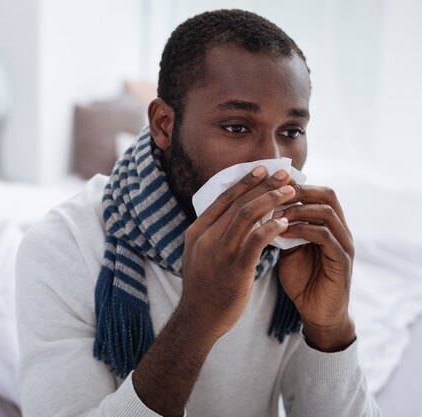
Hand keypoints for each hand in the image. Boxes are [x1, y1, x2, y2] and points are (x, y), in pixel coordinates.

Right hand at [179, 167, 295, 342]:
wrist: (199, 317)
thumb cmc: (203, 287)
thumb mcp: (199, 255)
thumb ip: (213, 235)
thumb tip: (233, 216)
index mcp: (197, 231)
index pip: (222, 198)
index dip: (244, 182)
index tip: (261, 169)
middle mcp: (206, 238)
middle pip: (238, 202)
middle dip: (263, 185)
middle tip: (283, 174)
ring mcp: (219, 252)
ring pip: (247, 216)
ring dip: (271, 200)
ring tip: (290, 192)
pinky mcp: (235, 268)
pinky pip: (256, 240)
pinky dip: (271, 227)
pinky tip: (285, 222)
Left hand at [274, 183, 356, 351]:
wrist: (316, 313)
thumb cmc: (301, 280)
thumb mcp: (288, 248)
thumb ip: (281, 228)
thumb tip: (260, 208)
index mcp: (328, 224)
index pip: (317, 192)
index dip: (294, 184)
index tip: (268, 184)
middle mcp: (340, 230)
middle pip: (327, 195)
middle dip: (299, 191)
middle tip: (272, 193)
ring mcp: (344, 244)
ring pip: (326, 212)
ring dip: (298, 210)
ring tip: (273, 213)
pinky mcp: (342, 261)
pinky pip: (325, 236)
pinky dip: (303, 230)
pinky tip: (282, 231)